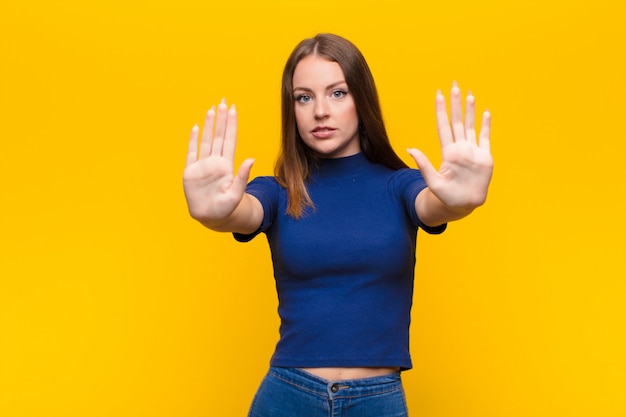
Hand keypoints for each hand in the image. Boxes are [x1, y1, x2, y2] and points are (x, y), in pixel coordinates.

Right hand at [183, 99, 253, 223]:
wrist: (212, 218)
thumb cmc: (227, 208)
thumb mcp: (236, 194)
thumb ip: (242, 177)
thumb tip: (251, 159)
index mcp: (227, 166)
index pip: (229, 140)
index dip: (231, 125)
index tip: (233, 110)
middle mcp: (215, 162)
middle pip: (218, 136)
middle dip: (221, 119)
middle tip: (223, 102)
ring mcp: (203, 166)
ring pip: (206, 141)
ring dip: (208, 125)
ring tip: (211, 110)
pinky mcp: (191, 172)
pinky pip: (191, 153)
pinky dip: (193, 140)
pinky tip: (195, 128)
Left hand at [408, 82, 492, 209]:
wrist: (462, 205)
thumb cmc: (446, 196)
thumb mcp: (432, 181)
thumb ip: (423, 164)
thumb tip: (410, 149)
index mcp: (448, 152)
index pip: (443, 126)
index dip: (441, 111)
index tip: (438, 95)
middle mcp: (460, 148)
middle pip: (457, 121)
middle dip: (455, 103)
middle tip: (454, 85)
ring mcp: (473, 151)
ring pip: (470, 126)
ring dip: (470, 111)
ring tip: (469, 94)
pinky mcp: (485, 158)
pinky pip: (485, 138)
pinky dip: (486, 125)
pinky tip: (485, 113)